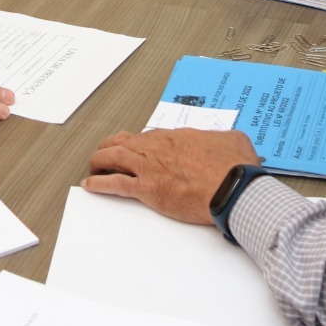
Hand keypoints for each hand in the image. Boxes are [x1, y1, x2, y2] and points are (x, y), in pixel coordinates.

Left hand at [82, 129, 259, 224]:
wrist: (233, 188)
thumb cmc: (235, 167)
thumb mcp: (234, 140)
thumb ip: (223, 138)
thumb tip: (226, 140)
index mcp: (177, 136)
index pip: (149, 137)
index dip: (140, 143)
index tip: (137, 148)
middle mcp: (158, 148)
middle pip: (124, 142)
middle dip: (111, 146)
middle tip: (105, 154)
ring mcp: (150, 167)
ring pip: (113, 157)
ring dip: (100, 161)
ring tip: (94, 166)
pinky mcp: (147, 189)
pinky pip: (115, 183)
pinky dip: (99, 183)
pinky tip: (90, 185)